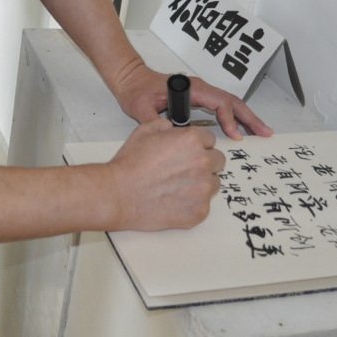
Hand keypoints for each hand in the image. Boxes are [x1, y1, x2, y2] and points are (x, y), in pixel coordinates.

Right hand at [104, 119, 224, 230]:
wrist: (118, 194)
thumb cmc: (129, 165)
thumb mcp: (144, 131)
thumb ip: (165, 125)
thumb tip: (172, 128)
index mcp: (192, 141)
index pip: (210, 139)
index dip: (198, 145)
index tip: (188, 152)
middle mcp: (202, 163)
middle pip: (217, 160)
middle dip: (204, 163)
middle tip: (184, 169)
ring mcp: (203, 189)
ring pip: (213, 183)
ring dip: (201, 183)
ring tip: (177, 186)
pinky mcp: (200, 211)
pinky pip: (205, 204)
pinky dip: (193, 203)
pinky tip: (174, 201)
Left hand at [112, 62, 273, 140]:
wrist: (130, 79)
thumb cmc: (136, 90)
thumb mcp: (140, 107)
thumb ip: (151, 120)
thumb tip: (165, 135)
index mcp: (192, 88)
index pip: (219, 102)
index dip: (229, 119)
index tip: (235, 136)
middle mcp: (200, 88)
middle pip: (232, 101)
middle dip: (249, 117)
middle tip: (266, 132)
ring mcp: (201, 92)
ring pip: (229, 103)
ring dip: (245, 117)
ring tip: (260, 132)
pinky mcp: (199, 98)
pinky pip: (222, 107)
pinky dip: (234, 116)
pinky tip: (240, 129)